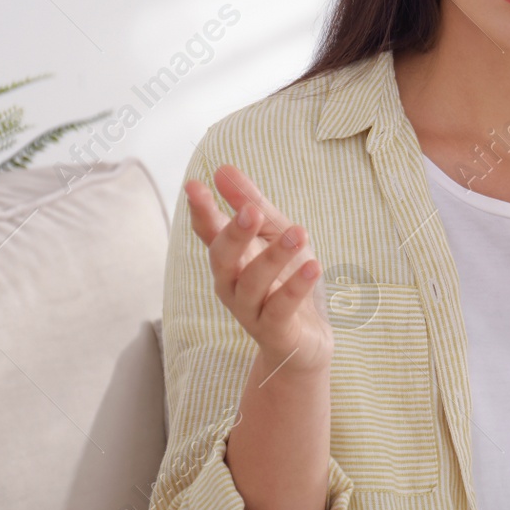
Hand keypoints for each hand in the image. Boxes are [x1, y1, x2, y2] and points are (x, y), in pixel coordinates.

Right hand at [184, 163, 332, 378]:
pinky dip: (296, 288)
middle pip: (223, 258)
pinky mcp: (275, 331)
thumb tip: (222, 169)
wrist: (306, 340)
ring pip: (253, 283)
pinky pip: (280, 308)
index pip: (209, 232)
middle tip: (252, 210)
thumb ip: (251, 203)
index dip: (201, 210)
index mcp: (230, 258)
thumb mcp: (275, 235)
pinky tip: (314, 267)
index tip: (195, 185)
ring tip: (299, 232)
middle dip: (235, 233)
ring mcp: (251, 310)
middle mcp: (231, 284)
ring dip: (275, 257)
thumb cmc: (287, 280)